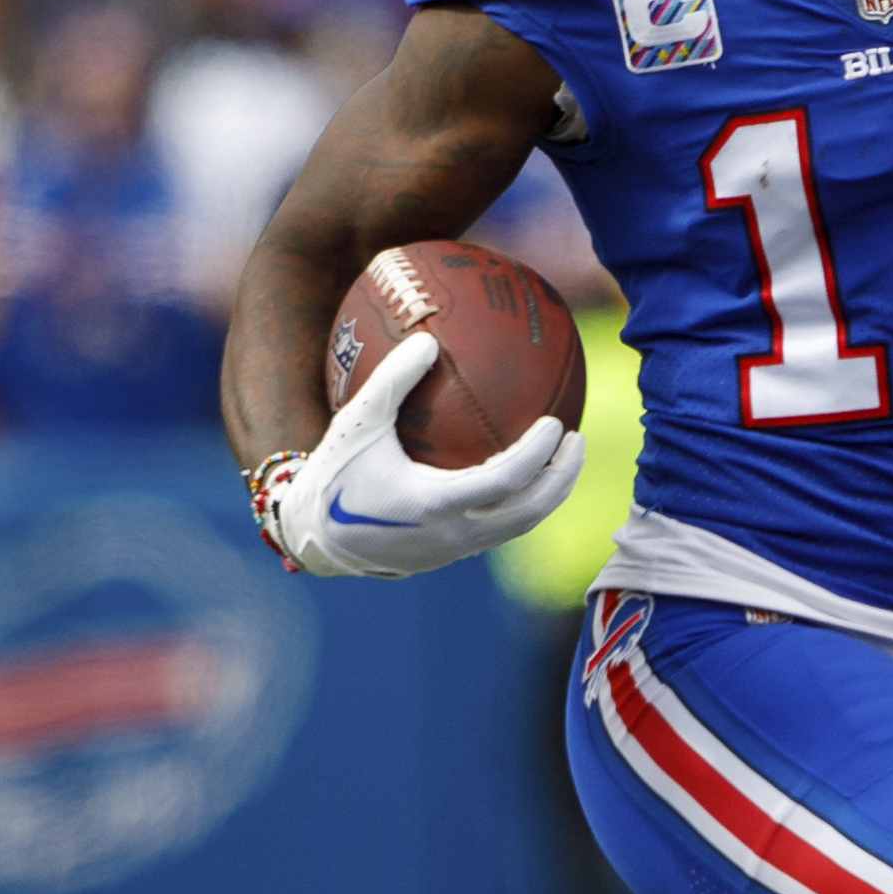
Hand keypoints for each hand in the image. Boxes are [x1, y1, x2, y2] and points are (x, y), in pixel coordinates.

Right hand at [273, 333, 583, 578]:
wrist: (314, 536)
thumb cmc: (336, 474)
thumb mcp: (358, 422)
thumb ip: (392, 381)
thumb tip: (428, 339)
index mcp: (436, 504)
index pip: (506, 481)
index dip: (538, 455)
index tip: (555, 423)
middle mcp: (453, 534)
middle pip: (529, 512)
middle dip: (562, 478)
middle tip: (578, 439)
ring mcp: (455, 549)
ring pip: (519, 526)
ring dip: (548, 493)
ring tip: (565, 459)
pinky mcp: (451, 554)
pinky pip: (500, 528)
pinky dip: (522, 501)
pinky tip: (526, 473)